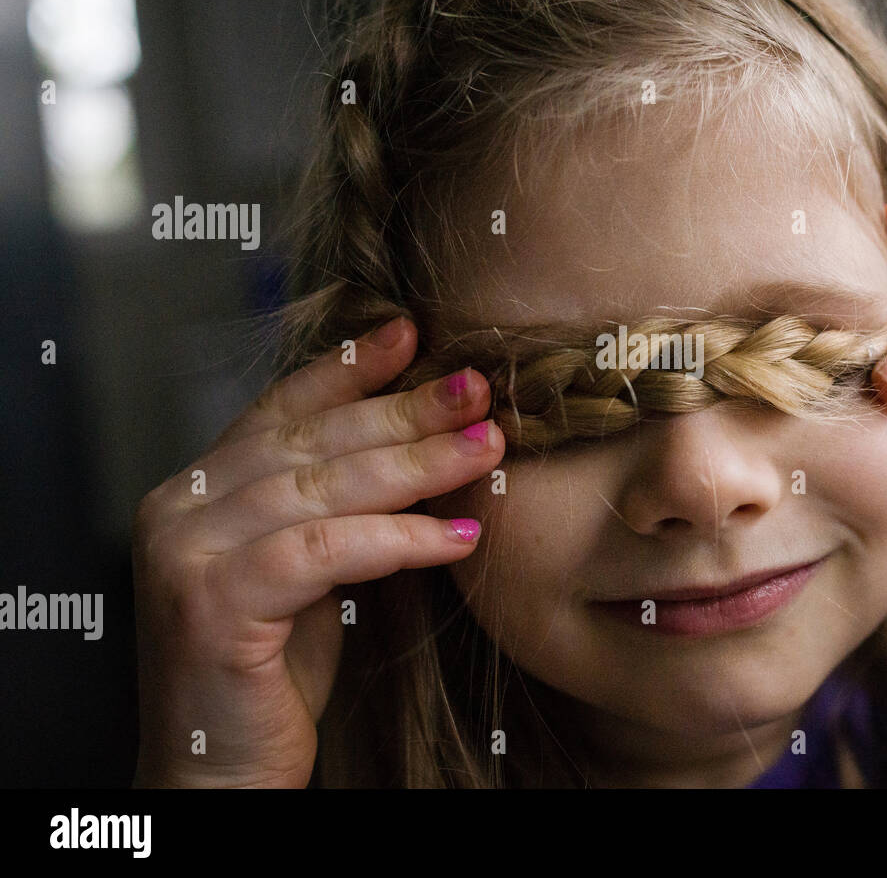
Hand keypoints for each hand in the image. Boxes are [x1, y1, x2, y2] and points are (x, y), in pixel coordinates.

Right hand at [130, 316, 502, 786]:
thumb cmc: (272, 673)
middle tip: (478, 389)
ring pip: (321, 487)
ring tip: (488, 449)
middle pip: (313, 441)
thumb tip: (426, 443)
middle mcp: (182, 507)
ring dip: (417, 464)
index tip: (412, 334)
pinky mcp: (210, 602)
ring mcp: (186, 551)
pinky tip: (457, 535)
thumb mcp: (311, 569)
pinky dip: (397, 538)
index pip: (283, 410)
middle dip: (405, 411)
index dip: (348, 370)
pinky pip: (322, 551)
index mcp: (201, 489)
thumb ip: (337, 507)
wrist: (220, 770)